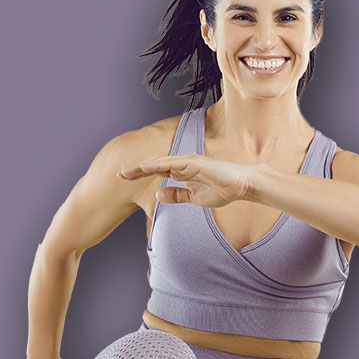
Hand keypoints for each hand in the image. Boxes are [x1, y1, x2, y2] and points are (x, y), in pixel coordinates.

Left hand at [118, 155, 255, 210]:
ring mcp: (187, 161)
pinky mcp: (194, 162)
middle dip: (135, 170)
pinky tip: (145, 168)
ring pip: (159, 163)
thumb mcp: (194, 197)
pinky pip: (172, 163)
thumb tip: (158, 195)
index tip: (124, 179)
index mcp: (181, 171)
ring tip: (126, 172)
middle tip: (118, 174)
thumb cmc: (221, 190)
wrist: (241, 186)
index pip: (156, 171)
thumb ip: (177, 195)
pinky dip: (157, 165)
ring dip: (142, 167)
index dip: (140, 174)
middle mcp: (182, 163)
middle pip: (153, 165)